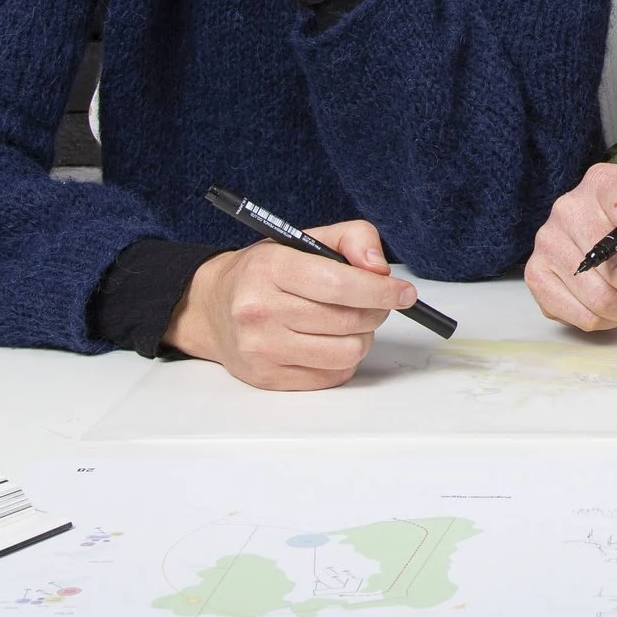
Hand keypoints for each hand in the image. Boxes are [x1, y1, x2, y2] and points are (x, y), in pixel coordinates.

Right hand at [164, 220, 414, 390]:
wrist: (212, 307)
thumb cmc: (265, 271)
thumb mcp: (304, 238)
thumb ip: (353, 238)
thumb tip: (380, 269)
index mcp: (270, 268)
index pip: (339, 284)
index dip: (381, 290)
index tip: (404, 292)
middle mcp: (260, 310)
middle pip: (348, 320)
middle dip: (376, 311)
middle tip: (378, 303)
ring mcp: (262, 349)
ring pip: (346, 352)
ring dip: (362, 337)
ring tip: (351, 322)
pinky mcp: (267, 378)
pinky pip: (331, 376)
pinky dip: (343, 359)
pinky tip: (330, 341)